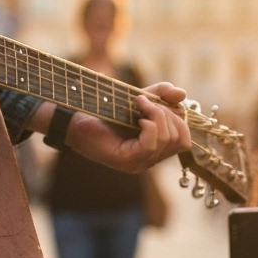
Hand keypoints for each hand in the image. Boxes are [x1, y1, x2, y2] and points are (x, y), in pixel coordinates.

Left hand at [63, 83, 191, 171]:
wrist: (73, 120)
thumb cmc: (102, 111)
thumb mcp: (136, 98)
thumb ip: (159, 95)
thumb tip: (182, 94)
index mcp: (154, 148)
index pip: (184, 139)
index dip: (178, 116)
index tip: (156, 100)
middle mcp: (149, 159)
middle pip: (181, 140)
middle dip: (168, 114)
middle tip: (144, 102)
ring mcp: (139, 163)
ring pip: (168, 140)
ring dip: (157, 116)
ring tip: (138, 105)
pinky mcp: (127, 161)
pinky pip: (151, 144)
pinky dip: (149, 126)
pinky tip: (137, 118)